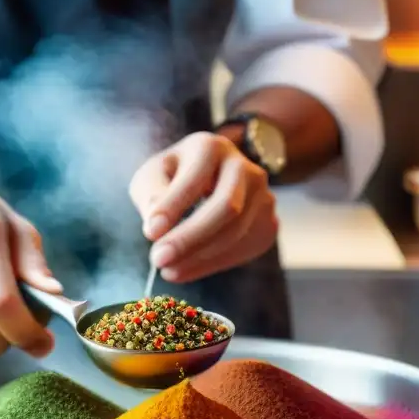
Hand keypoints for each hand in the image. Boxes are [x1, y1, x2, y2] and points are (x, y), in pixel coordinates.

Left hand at [129, 131, 277, 282]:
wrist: (205, 184)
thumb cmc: (173, 179)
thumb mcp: (152, 177)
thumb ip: (151, 196)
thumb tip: (156, 226)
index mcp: (212, 148)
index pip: (196, 180)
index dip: (173, 208)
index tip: (150, 233)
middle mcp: (246, 168)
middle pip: (227, 207)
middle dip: (190, 238)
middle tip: (159, 260)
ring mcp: (263, 196)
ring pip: (236, 233)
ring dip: (199, 257)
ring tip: (168, 270)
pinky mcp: (268, 224)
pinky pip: (244, 250)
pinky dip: (212, 265)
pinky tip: (187, 269)